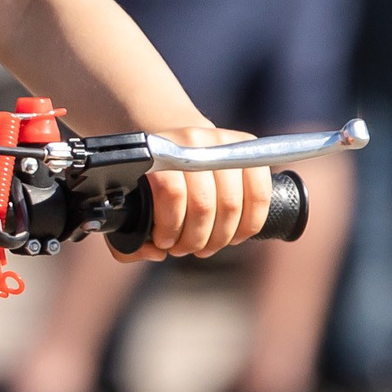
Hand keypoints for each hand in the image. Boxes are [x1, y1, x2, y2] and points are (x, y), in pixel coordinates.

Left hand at [115, 125, 271, 261]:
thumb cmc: (152, 179)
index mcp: (157, 149)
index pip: (170, 192)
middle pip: (203, 203)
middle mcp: (191, 140)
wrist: (175, 142)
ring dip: (221, 237)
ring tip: (207, 246)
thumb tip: (156, 252)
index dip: (170, 226)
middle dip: (196, 238)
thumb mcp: (132, 198)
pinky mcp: (247, 146)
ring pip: (232, 203)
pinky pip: (259, 194)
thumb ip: (131, 232)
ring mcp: (221, 141)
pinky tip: (235, 236)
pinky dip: (249, 224)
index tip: (164, 242)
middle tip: (187, 249)